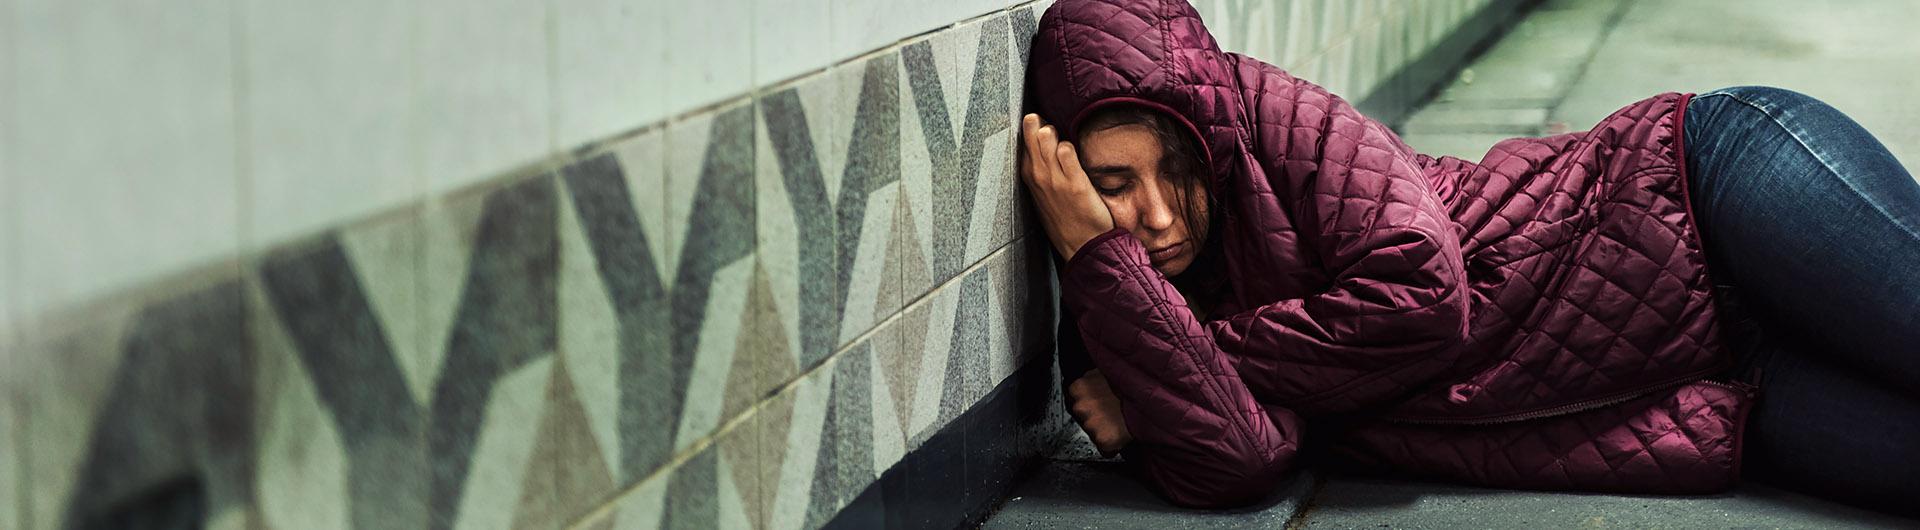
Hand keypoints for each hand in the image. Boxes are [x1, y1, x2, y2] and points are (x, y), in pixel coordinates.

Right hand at [1020, 113, 1115, 260]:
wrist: (1082, 246)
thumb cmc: (1065, 220)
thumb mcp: (1043, 195)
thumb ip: (1042, 170)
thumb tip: (1044, 147)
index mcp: (1030, 177)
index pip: (1024, 141)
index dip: (1032, 127)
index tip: (1039, 123)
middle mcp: (1039, 176)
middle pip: (1033, 134)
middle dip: (1038, 123)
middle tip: (1046, 124)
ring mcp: (1056, 180)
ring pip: (1047, 139)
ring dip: (1052, 132)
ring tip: (1056, 135)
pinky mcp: (1076, 184)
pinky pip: (1067, 153)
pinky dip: (1068, 147)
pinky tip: (1069, 148)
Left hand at [1067, 369, 1131, 456]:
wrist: (1151, 399)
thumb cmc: (1134, 383)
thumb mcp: (1107, 372)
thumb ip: (1094, 379)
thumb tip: (1092, 382)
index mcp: (1077, 388)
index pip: (1076, 400)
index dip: (1090, 402)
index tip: (1102, 402)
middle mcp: (1080, 407)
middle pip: (1083, 418)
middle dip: (1095, 416)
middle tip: (1112, 411)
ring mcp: (1090, 425)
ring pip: (1093, 433)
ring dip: (1103, 430)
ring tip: (1120, 420)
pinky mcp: (1102, 440)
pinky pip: (1105, 448)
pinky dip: (1114, 444)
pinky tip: (1123, 432)